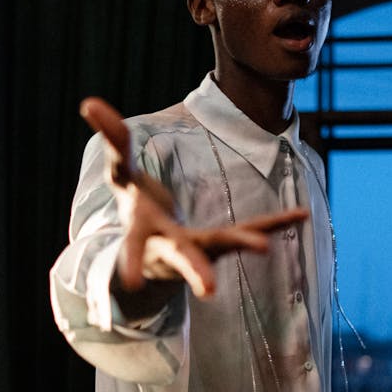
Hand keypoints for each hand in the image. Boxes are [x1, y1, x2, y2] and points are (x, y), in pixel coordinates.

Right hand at [80, 96, 307, 298]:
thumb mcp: (121, 175)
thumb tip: (88, 101)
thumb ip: (112, 140)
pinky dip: (277, 222)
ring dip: (243, 244)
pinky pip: (255, 228)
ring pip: (223, 246)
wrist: (158, 254)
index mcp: (145, 233)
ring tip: (264, 246)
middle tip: (209, 290)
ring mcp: (203, 247)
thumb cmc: (137, 210)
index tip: (131, 284)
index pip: (134, 246)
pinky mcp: (226, 241)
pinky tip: (303, 214)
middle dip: (196, 271)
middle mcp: (174, 248)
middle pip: (185, 258)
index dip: (131, 263)